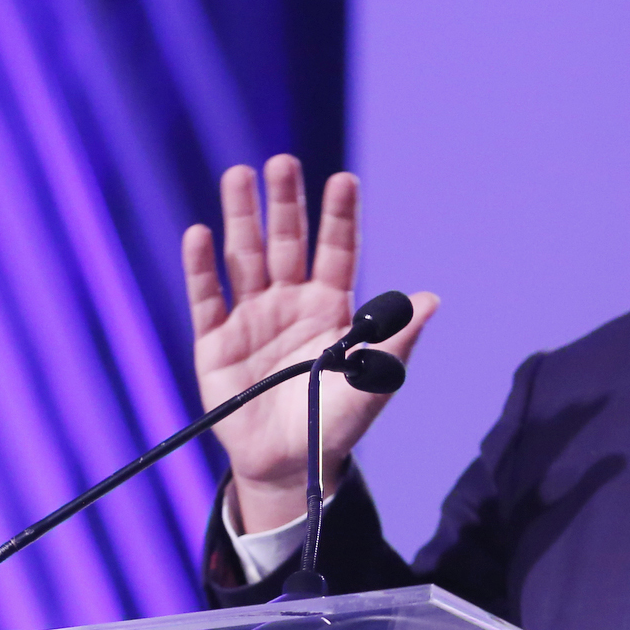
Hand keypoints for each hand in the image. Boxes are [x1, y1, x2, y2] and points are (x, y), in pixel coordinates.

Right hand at [182, 156, 437, 533]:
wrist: (290, 467)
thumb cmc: (336, 424)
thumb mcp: (372, 386)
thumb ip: (395, 342)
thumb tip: (430, 300)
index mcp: (331, 307)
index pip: (336, 252)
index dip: (339, 217)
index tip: (344, 180)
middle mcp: (289, 301)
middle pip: (287, 242)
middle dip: (285, 204)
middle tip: (283, 162)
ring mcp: (250, 317)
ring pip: (245, 257)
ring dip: (242, 218)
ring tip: (239, 175)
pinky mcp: (214, 341)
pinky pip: (207, 298)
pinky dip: (201, 266)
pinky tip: (200, 234)